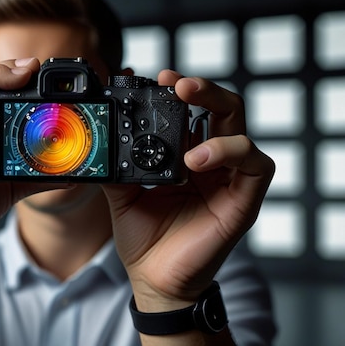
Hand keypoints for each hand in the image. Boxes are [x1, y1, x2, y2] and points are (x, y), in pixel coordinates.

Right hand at [0, 58, 69, 233]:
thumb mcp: (12, 186)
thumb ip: (39, 177)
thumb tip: (71, 177)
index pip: (8, 94)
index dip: (31, 84)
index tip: (60, 86)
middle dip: (23, 72)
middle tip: (51, 72)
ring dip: (6, 70)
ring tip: (32, 69)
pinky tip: (13, 78)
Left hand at [102, 70, 274, 310]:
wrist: (153, 279)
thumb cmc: (143, 237)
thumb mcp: (122, 195)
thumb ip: (117, 165)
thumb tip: (100, 137)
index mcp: (184, 156)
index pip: (193, 112)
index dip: (181, 91)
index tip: (158, 77)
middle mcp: (210, 162)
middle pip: (222, 108)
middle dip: (204, 89)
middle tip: (177, 83)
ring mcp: (229, 180)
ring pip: (242, 129)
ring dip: (217, 118)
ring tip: (186, 142)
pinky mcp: (243, 200)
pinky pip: (256, 165)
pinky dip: (230, 153)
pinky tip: (197, 162)